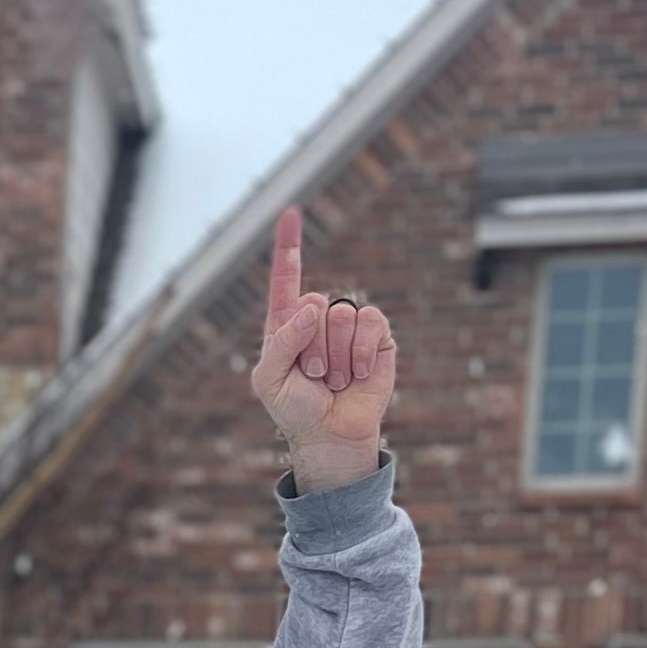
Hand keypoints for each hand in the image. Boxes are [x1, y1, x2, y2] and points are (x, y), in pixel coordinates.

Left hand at [251, 206, 394, 489]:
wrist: (329, 434)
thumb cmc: (294, 409)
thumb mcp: (269, 380)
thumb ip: (281, 341)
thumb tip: (313, 306)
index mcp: (286, 324)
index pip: (285, 280)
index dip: (288, 248)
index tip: (290, 213)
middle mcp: (318, 318)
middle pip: (315, 303)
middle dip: (311, 347)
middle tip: (313, 376)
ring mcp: (348, 326)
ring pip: (341, 315)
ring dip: (335, 356)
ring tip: (333, 379)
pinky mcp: (377, 336)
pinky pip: (370, 323)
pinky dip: (361, 353)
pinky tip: (356, 374)